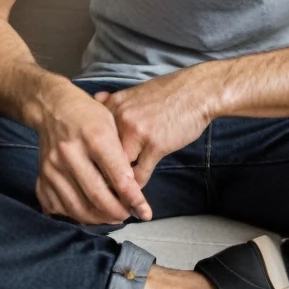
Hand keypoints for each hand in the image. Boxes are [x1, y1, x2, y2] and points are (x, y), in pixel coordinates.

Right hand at [35, 81, 152, 225]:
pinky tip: (88, 212)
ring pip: (78, 208)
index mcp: (93, 136)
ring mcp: (52, 167)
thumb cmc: (89, 116)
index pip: (117, 176)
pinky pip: (59, 208)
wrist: (53, 107)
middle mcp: (70, 152)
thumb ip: (121, 157)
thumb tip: (132, 192)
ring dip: (99, 218)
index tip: (144, 211)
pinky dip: (76, 216)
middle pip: (97, 196)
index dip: (133, 198)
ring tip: (112, 216)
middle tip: (127, 214)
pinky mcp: (42, 177)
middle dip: (117, 212)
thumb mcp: (112, 125)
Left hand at [93, 67, 213, 187]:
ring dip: (119, 184)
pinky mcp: (155, 145)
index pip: (92, 138)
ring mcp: (137, 132)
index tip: (91, 171)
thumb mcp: (135, 91)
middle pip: (101, 155)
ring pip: (119, 168)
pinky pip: (139, 174)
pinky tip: (137, 192)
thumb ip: (114, 101)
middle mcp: (120, 118)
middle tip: (101, 190)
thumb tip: (96, 98)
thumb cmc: (168, 93)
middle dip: (102, 174)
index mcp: (114, 105)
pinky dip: (137, 186)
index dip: (92, 157)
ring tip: (117, 196)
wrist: (197, 91)